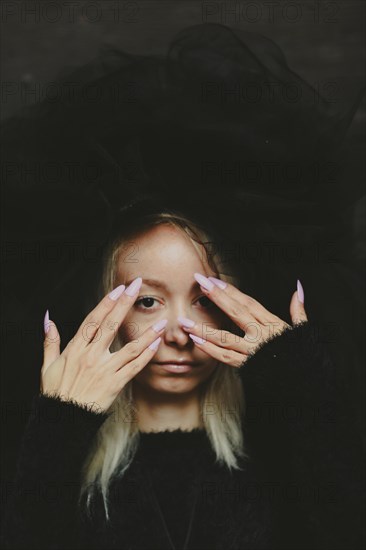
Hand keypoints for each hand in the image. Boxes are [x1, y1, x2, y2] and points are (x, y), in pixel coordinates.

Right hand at [41, 278, 166, 411]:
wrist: (62, 420)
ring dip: (146, 332)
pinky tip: (156, 344)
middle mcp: (91, 356)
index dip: (107, 303)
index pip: (93, 320)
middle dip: (125, 303)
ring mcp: (104, 370)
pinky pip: (134, 367)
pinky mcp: (114, 384)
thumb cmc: (55, 393)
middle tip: (136, 286)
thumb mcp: (47, 366)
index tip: (119, 289)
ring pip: (129, 347)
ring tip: (161, 320)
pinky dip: (146, 355)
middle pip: (111, 325)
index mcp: (75, 349)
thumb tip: (48, 319)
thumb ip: (50, 341)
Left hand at [178, 274, 307, 366]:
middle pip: (236, 312)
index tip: (214, 280)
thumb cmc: (305, 356)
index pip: (248, 303)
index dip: (231, 291)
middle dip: (217, 297)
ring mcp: (255, 351)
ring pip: (226, 338)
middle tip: (200, 282)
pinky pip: (227, 358)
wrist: (310, 383)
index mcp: (273, 324)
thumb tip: (298, 289)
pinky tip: (196, 342)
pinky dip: (211, 350)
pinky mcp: (249, 366)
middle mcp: (262, 335)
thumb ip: (298, 310)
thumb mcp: (302, 331)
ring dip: (204, 329)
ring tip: (185, 320)